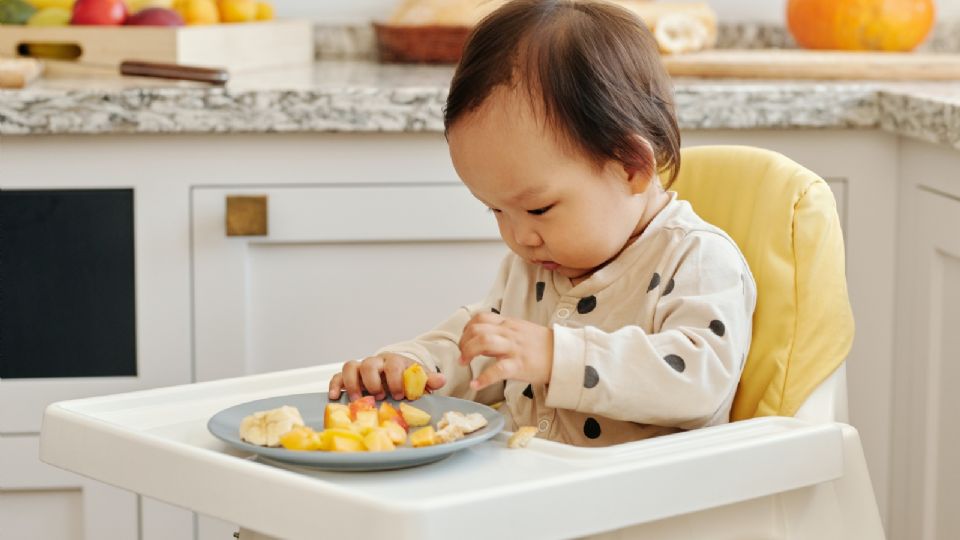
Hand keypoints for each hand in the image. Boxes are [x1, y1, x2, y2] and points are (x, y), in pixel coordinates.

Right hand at [328, 353, 445, 400]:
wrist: (395, 374)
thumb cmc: (406, 378)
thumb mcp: (419, 379)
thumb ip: (427, 380)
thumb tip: (441, 380)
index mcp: (394, 361)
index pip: (392, 364)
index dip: (396, 379)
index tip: (400, 394)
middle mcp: (376, 363)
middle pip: (369, 363)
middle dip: (373, 381)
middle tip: (380, 396)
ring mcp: (361, 369)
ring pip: (351, 366)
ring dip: (353, 383)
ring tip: (358, 400)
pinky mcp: (349, 378)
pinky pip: (337, 376)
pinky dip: (335, 385)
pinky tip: (334, 396)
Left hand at [458, 312, 553, 390]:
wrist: (565, 356)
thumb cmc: (543, 346)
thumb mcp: (521, 332)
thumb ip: (502, 333)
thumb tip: (482, 339)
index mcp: (509, 324)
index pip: (480, 318)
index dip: (467, 329)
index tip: (464, 341)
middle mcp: (509, 333)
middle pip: (477, 329)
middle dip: (463, 342)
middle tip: (462, 355)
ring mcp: (514, 348)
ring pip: (483, 342)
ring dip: (468, 353)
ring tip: (464, 364)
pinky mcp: (520, 365)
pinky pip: (497, 370)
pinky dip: (483, 378)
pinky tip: (475, 384)